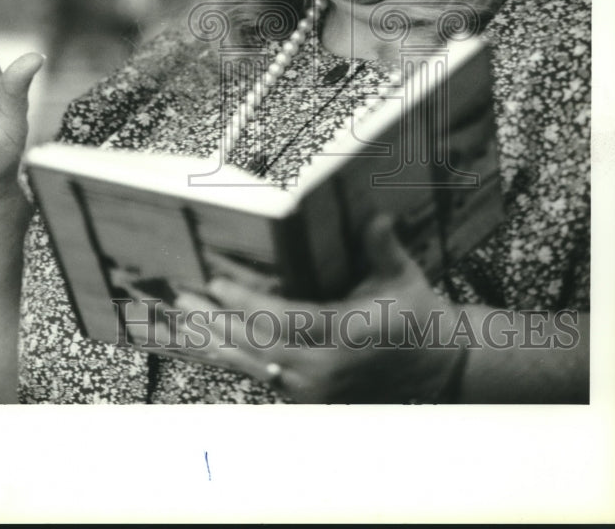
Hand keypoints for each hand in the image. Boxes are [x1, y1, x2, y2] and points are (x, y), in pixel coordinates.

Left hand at [169, 216, 464, 402]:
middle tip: (182, 294)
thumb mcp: (403, 276)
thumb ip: (383, 248)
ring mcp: (312, 390)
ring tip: (183, 312)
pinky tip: (206, 337)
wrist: (433, 365)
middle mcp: (325, 370)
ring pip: (253, 365)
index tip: (217, 283)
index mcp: (347, 337)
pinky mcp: (305, 397)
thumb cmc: (414, 314)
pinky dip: (230, 354)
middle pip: (258, 346)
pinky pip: (259, 376)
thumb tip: (374, 217)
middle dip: (216, 320)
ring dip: (215, 339)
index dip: (249, 303)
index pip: (289, 321)